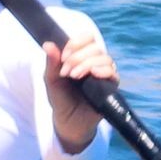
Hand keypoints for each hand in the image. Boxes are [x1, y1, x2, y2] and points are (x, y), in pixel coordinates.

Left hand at [43, 27, 118, 154]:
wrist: (67, 121)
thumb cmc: (60, 98)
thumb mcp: (51, 79)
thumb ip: (51, 62)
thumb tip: (48, 44)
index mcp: (82, 56)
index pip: (87, 38)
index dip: (76, 43)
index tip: (63, 56)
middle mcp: (96, 62)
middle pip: (95, 47)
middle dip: (78, 57)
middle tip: (65, 72)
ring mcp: (104, 74)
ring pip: (104, 58)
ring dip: (87, 64)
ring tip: (73, 76)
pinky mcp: (111, 87)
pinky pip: (113, 73)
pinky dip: (103, 70)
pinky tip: (93, 73)